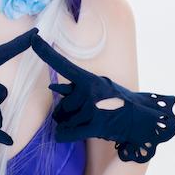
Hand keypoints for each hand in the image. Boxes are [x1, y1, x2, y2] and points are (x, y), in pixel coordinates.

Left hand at [28, 33, 174, 162]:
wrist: (142, 118)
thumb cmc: (116, 103)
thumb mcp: (99, 88)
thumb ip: (75, 88)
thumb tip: (53, 88)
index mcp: (88, 79)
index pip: (62, 64)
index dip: (46, 52)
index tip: (33, 38)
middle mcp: (89, 90)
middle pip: (60, 107)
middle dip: (66, 115)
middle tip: (87, 115)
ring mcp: (92, 107)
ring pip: (63, 121)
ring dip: (70, 126)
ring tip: (90, 122)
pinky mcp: (96, 124)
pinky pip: (67, 133)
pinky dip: (64, 136)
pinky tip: (67, 136)